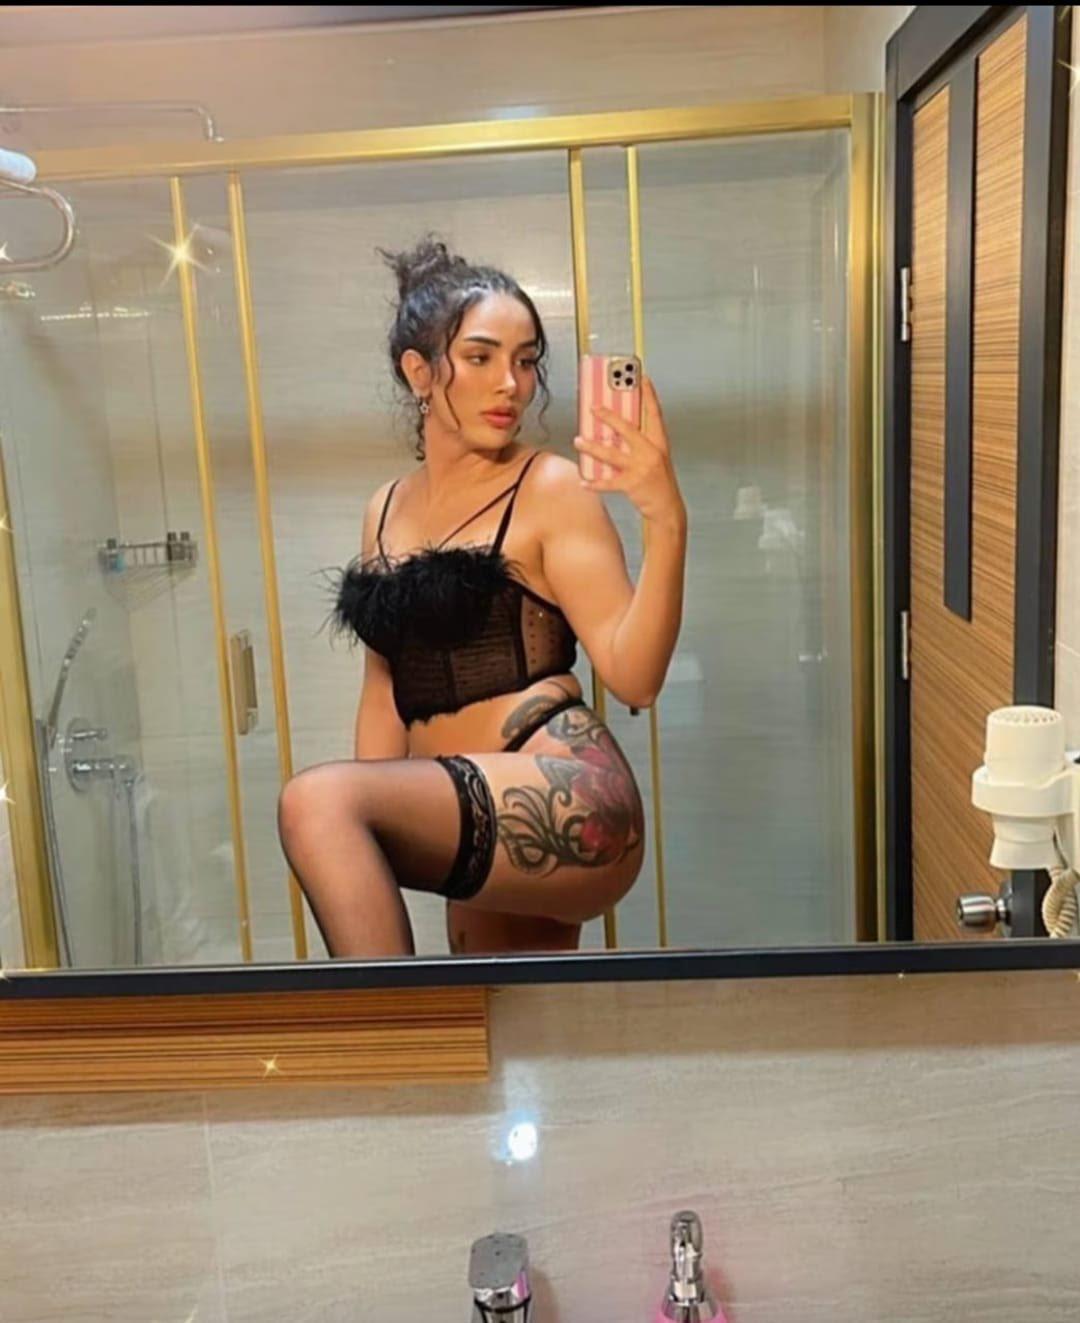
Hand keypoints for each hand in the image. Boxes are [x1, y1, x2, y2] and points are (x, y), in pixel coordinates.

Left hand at [573, 375, 684, 526]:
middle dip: (609, 417)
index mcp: (659, 443)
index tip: (642, 377)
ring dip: (592, 447)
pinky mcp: (633, 484)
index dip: (649, 394)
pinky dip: (594, 483)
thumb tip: (615, 430)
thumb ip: (640, 443)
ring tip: (578, 440)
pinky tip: (584, 481)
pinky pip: (608, 482)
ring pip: (611, 453)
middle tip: (593, 407)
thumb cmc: (659, 481)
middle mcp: (651, 452)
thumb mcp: (656, 458)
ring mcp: (642, 468)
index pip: (654, 413)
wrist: (667, 508)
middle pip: (628, 429)